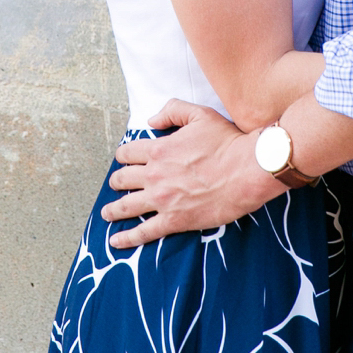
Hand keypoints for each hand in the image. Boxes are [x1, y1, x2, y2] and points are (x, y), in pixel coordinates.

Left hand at [100, 99, 284, 248]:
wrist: (246, 170)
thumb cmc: (226, 142)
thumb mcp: (199, 115)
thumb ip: (172, 110)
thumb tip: (151, 120)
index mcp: (158, 150)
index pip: (127, 153)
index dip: (123, 156)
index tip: (123, 160)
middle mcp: (155, 175)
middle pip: (122, 179)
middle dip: (116, 182)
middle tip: (115, 185)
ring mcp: (162, 199)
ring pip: (127, 206)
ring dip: (113, 210)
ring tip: (106, 214)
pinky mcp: (174, 220)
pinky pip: (144, 232)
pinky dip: (127, 238)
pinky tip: (116, 241)